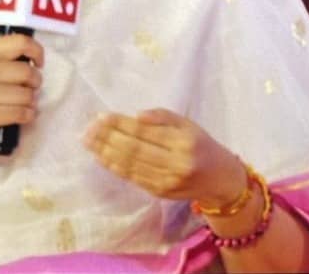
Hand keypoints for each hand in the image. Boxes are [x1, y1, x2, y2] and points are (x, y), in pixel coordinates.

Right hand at [0, 25, 44, 154]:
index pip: (18, 42)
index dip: (35, 49)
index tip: (37, 60)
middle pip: (26, 71)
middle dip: (35, 81)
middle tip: (30, 85)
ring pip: (26, 94)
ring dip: (31, 101)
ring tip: (23, 101)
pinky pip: (22, 113)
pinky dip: (28, 115)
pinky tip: (22, 114)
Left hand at [82, 108, 245, 204]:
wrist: (220, 180)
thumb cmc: (201, 145)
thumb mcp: (188, 124)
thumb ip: (163, 117)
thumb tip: (136, 116)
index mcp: (184, 142)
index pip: (146, 132)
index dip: (121, 124)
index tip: (101, 116)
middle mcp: (176, 163)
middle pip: (134, 149)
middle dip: (108, 138)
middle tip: (88, 128)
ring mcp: (166, 181)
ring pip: (130, 165)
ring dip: (106, 152)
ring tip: (89, 141)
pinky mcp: (159, 193)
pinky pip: (132, 178)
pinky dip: (114, 167)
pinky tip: (102, 157)